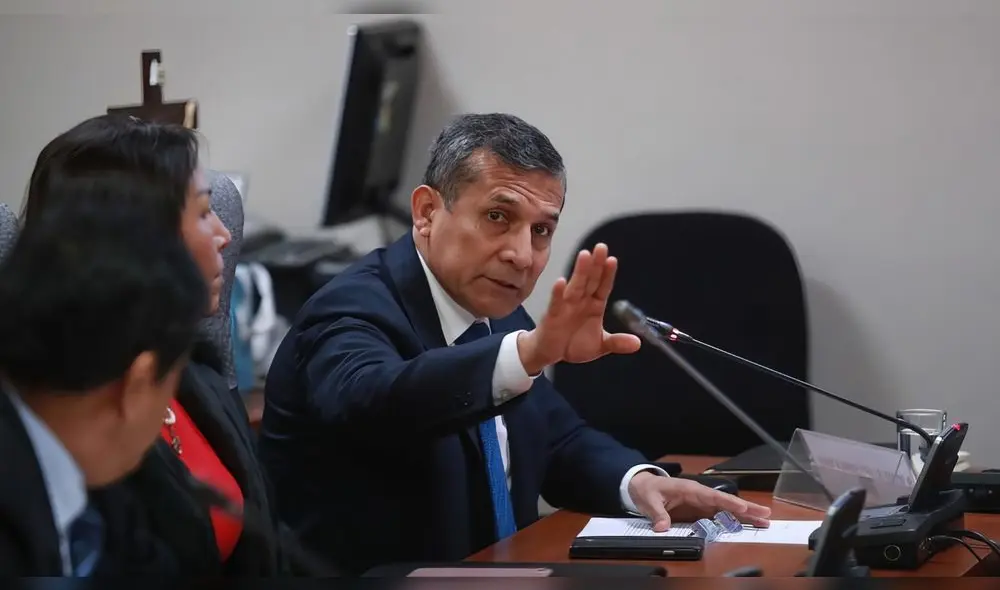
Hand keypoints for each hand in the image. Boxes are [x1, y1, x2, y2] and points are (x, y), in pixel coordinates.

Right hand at [517, 243, 640, 373]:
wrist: (550, 353)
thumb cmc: (573, 344)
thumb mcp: (600, 346)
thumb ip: (617, 343)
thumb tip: (638, 344)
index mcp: (594, 306)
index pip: (603, 287)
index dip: (608, 274)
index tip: (613, 260)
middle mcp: (581, 301)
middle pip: (590, 280)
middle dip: (596, 264)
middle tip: (601, 247)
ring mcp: (566, 306)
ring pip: (575, 286)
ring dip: (580, 271)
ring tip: (585, 256)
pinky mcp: (552, 315)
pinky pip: (556, 303)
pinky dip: (558, 293)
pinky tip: (561, 282)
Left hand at [627, 472, 771, 531]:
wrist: (641, 486)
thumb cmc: (647, 490)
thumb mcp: (649, 500)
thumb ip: (657, 514)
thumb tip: (662, 527)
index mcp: (690, 489)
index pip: (713, 496)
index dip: (729, 502)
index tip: (744, 507)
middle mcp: (700, 496)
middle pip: (726, 502)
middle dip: (746, 508)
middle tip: (766, 514)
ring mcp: (701, 503)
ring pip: (726, 509)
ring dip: (744, 515)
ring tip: (763, 521)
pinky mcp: (699, 511)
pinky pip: (718, 516)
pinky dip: (733, 520)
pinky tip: (745, 526)